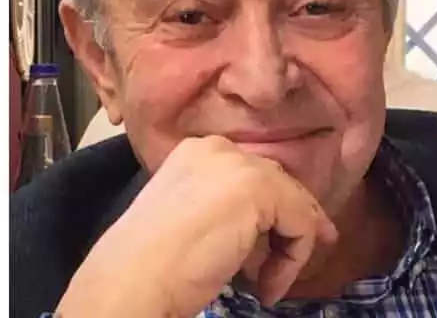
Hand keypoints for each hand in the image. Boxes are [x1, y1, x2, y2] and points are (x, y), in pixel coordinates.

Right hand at [54, 135, 338, 316]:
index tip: (281, 245)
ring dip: (289, 250)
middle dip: (296, 222)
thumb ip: (224, 206)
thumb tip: (265, 221)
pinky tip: (265, 287)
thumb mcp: (193, 219)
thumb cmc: (154, 262)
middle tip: (296, 261)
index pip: (253, 175)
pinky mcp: (259, 188)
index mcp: (197, 152)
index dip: (276, 210)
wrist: (134, 277)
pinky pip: (301, 225)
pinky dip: (291, 261)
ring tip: (267, 285)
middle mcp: (219, 149)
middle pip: (278, 182)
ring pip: (295, 205)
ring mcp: (240, 165)